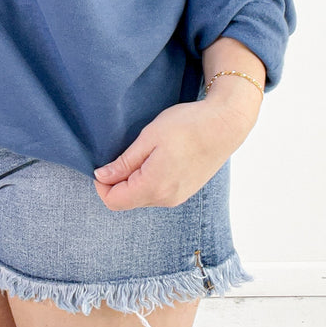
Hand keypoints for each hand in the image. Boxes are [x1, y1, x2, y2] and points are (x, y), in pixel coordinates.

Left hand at [93, 95, 257, 210]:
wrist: (224, 125)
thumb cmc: (187, 125)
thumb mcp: (149, 138)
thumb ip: (124, 162)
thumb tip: (102, 177)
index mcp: (154, 187)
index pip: (114, 201)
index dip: (101, 185)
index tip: (102, 164)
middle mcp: (166, 199)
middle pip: (126, 201)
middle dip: (116, 182)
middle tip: (121, 154)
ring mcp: (177, 197)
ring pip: (141, 198)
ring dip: (132, 181)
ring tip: (140, 153)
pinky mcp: (184, 191)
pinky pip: (156, 193)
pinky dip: (146, 181)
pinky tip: (153, 159)